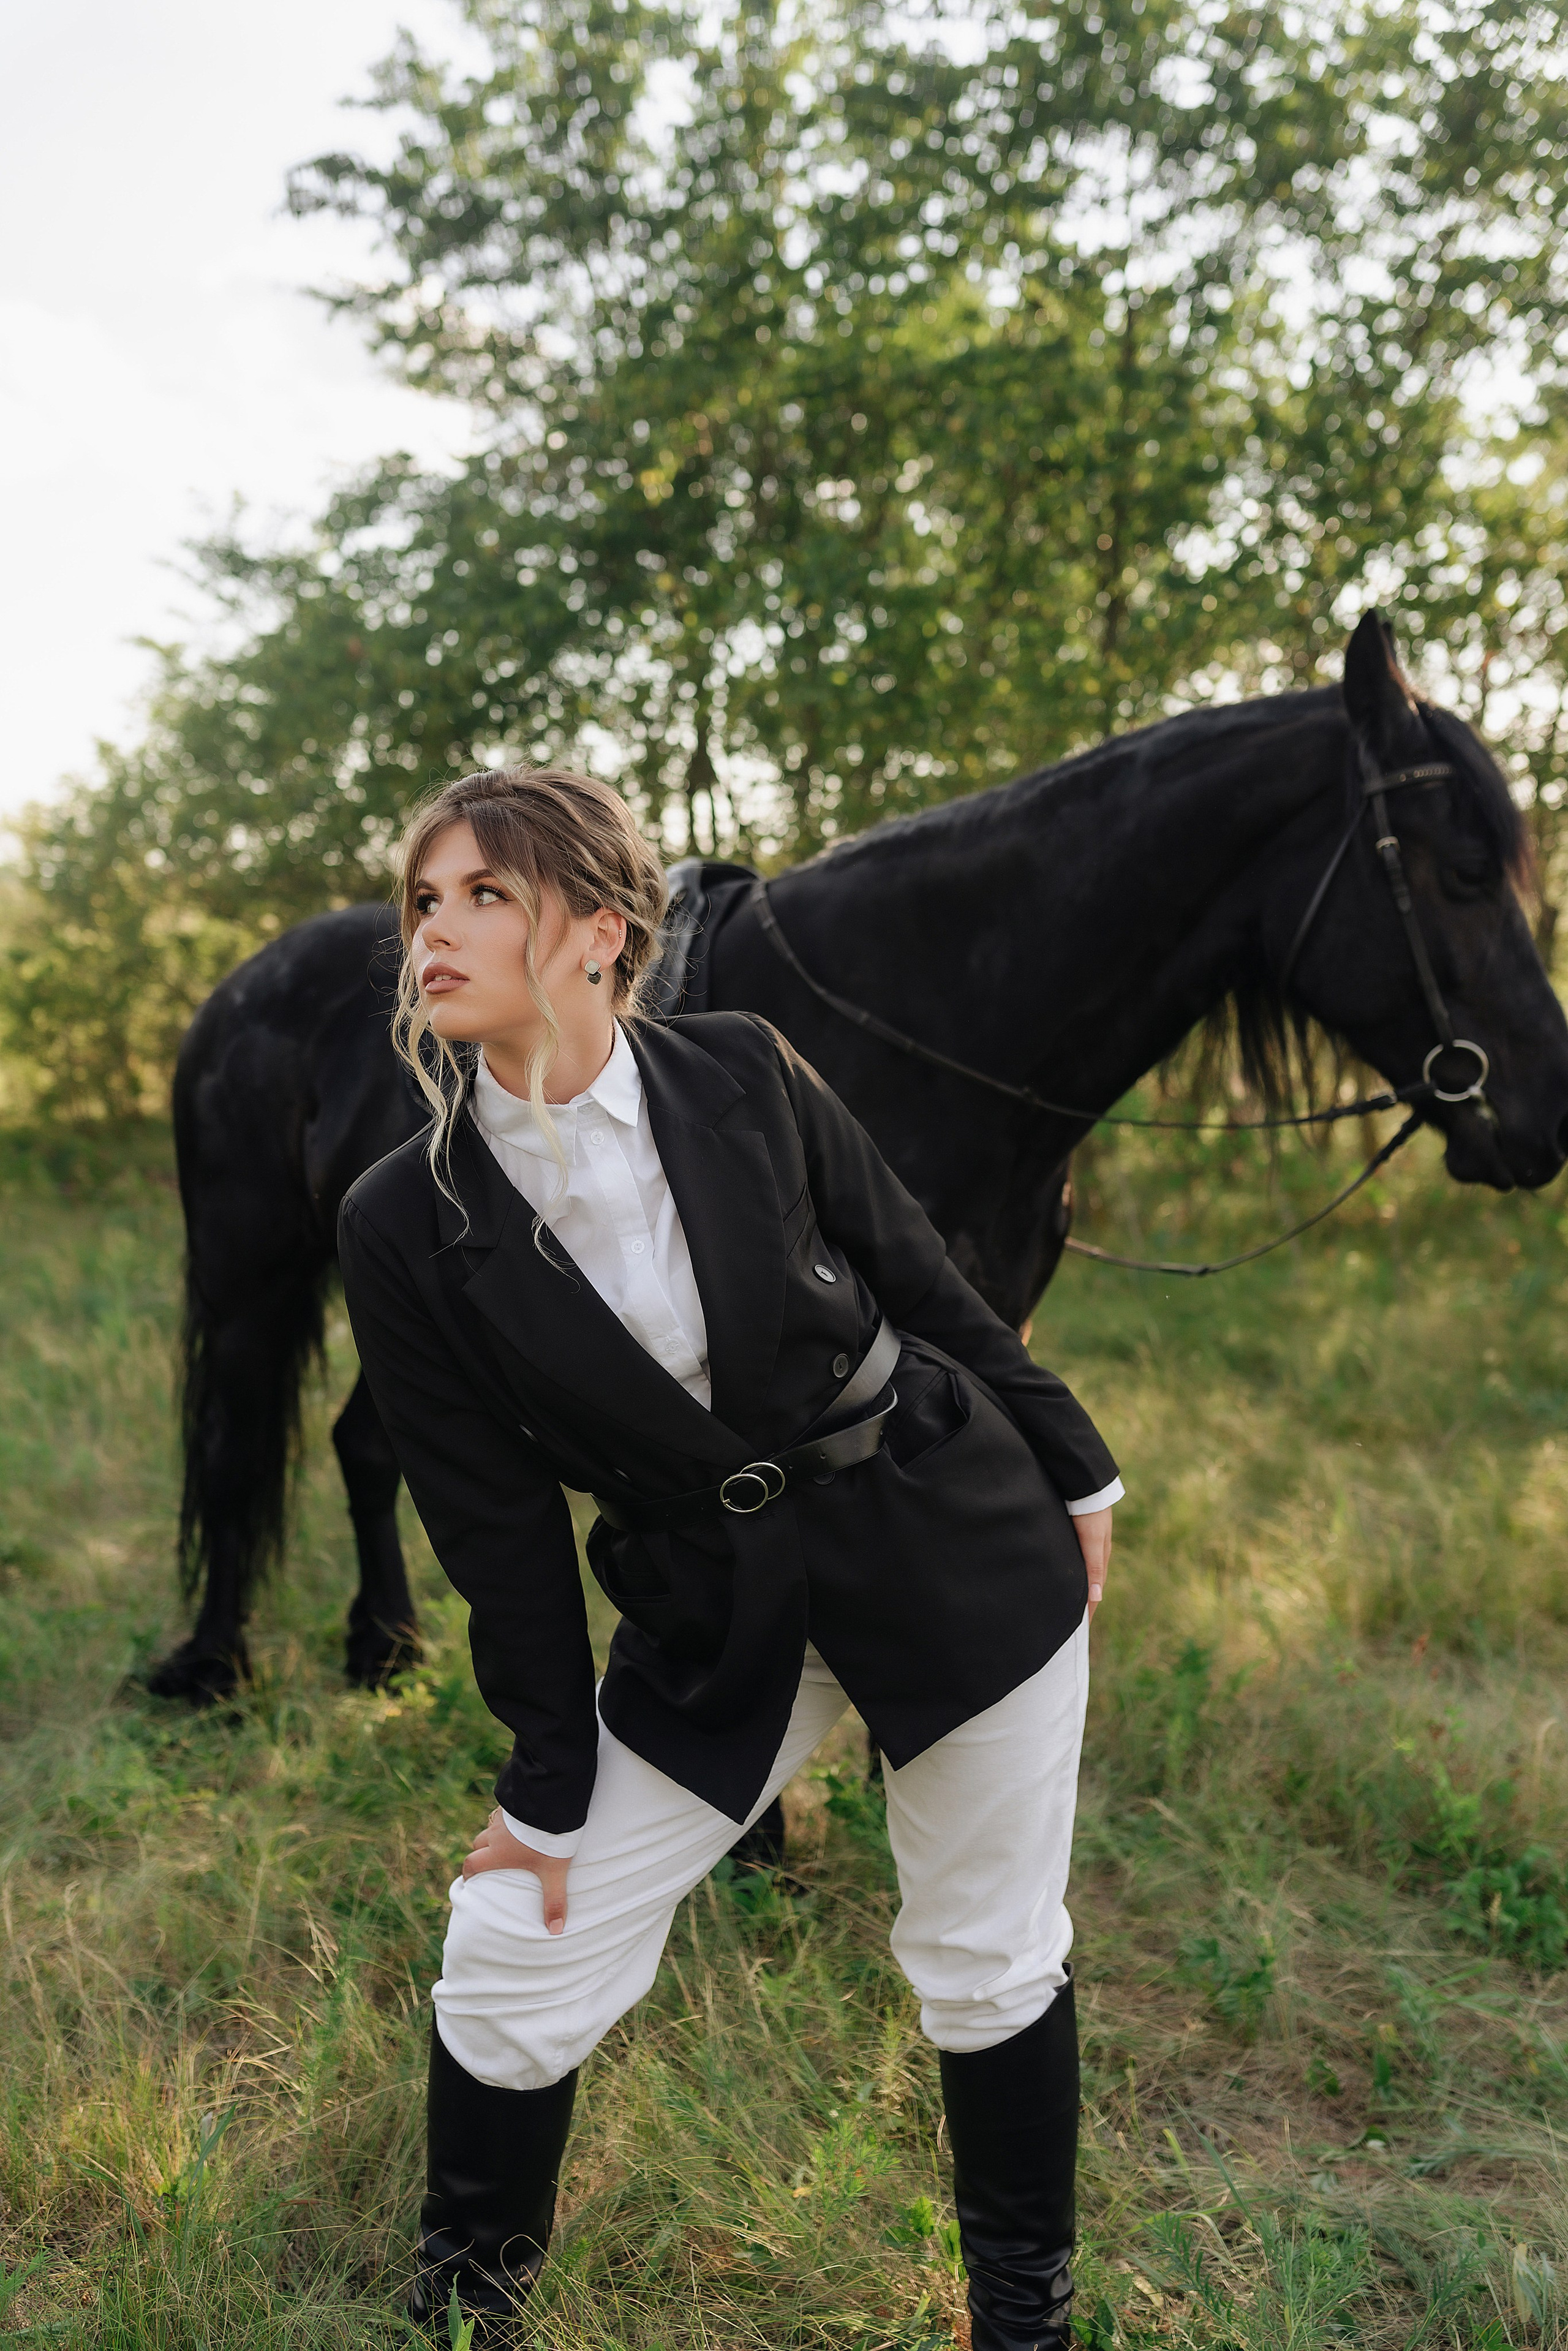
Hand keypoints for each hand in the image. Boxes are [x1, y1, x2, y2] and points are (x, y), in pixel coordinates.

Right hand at [461, 1808, 569, 1933]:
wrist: (552, 1799)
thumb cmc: (548, 1838)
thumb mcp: (553, 1871)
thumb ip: (554, 1900)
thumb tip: (555, 1931)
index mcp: (498, 1852)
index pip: (472, 1863)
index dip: (469, 1873)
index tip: (470, 1880)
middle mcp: (495, 1834)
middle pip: (478, 1844)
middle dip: (480, 1853)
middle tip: (489, 1862)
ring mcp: (502, 1816)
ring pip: (490, 1827)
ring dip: (494, 1835)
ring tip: (507, 1842)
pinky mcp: (513, 1802)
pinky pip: (503, 1812)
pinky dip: (506, 1820)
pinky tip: (521, 1821)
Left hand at [1073, 1506, 1112, 1621]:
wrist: (1085, 1484)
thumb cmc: (1090, 1512)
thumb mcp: (1092, 1541)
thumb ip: (1094, 1567)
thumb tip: (1097, 1598)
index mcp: (1100, 1558)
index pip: (1095, 1592)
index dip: (1089, 1610)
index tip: (1081, 1630)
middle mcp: (1094, 1553)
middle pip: (1089, 1584)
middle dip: (1083, 1603)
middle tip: (1072, 1623)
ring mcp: (1085, 1544)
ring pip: (1081, 1572)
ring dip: (1076, 1588)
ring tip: (1066, 1605)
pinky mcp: (1075, 1535)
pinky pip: (1074, 1560)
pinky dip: (1070, 1573)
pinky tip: (1062, 1576)